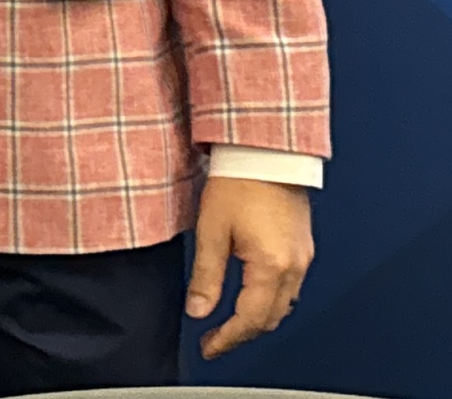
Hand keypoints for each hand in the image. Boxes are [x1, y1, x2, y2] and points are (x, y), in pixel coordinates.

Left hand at [188, 176, 314, 358]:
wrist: (265, 154)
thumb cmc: (238, 184)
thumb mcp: (211, 231)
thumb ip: (206, 276)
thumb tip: (198, 310)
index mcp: (271, 266)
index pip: (251, 319)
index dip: (228, 339)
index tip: (209, 348)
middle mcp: (294, 266)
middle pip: (271, 318)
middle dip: (243, 334)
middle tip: (215, 340)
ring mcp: (303, 257)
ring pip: (284, 305)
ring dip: (258, 319)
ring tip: (229, 323)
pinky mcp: (302, 247)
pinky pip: (290, 287)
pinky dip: (271, 301)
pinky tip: (251, 297)